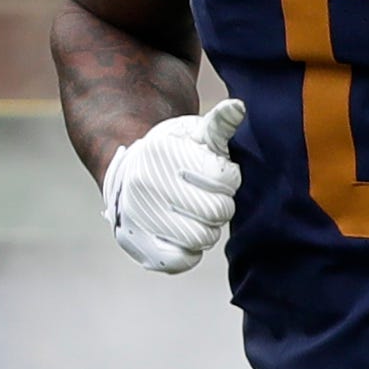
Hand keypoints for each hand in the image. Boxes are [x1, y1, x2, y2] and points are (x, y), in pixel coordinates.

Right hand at [102, 98, 244, 272]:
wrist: (129, 174)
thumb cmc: (173, 152)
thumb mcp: (193, 132)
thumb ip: (219, 123)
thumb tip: (238, 108)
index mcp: (164, 152)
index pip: (225, 179)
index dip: (229, 178)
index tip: (216, 175)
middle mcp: (145, 184)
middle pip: (217, 211)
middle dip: (221, 205)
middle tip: (210, 198)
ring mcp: (137, 216)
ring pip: (201, 238)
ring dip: (208, 228)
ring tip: (198, 215)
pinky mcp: (136, 244)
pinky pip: (180, 260)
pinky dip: (190, 251)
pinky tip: (184, 233)